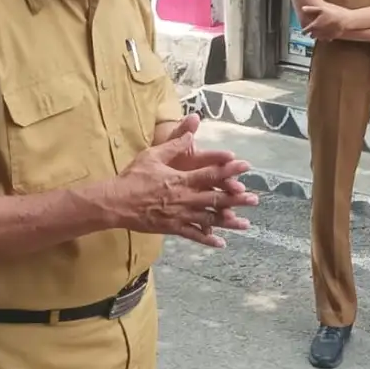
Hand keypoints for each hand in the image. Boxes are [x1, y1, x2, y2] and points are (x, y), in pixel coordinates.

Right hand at [108, 128, 258, 246]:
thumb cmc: (133, 177)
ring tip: (246, 224)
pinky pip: (193, 234)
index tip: (245, 166)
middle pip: (215, 198)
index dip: (229, 169)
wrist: (115, 203)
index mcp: (181, 179)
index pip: (210, 173)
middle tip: (254, 200)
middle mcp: (184, 198)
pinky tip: (221, 243)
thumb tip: (193, 125)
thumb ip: (175, 143)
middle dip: (236, 199)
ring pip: (209, 219)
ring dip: (228, 222)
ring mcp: (179, 215)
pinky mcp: (172, 228)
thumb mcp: (153, 154)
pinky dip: (207, 239)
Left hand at [300, 2, 351, 41]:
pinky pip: (325, 39)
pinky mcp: (331, 37)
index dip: (304, 31)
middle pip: (312, 35)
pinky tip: (326, 32)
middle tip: (312, 29)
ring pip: (318, 38)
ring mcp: (325, 36)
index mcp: (314, 26)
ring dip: (317, 35)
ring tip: (319, 31)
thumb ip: (311, 9)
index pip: (305, 31)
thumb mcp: (321, 9)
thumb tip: (302, 8)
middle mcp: (318, 32)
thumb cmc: (333, 13)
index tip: (304, 30)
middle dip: (311, 33)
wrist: (344, 20)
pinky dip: (325, 36)